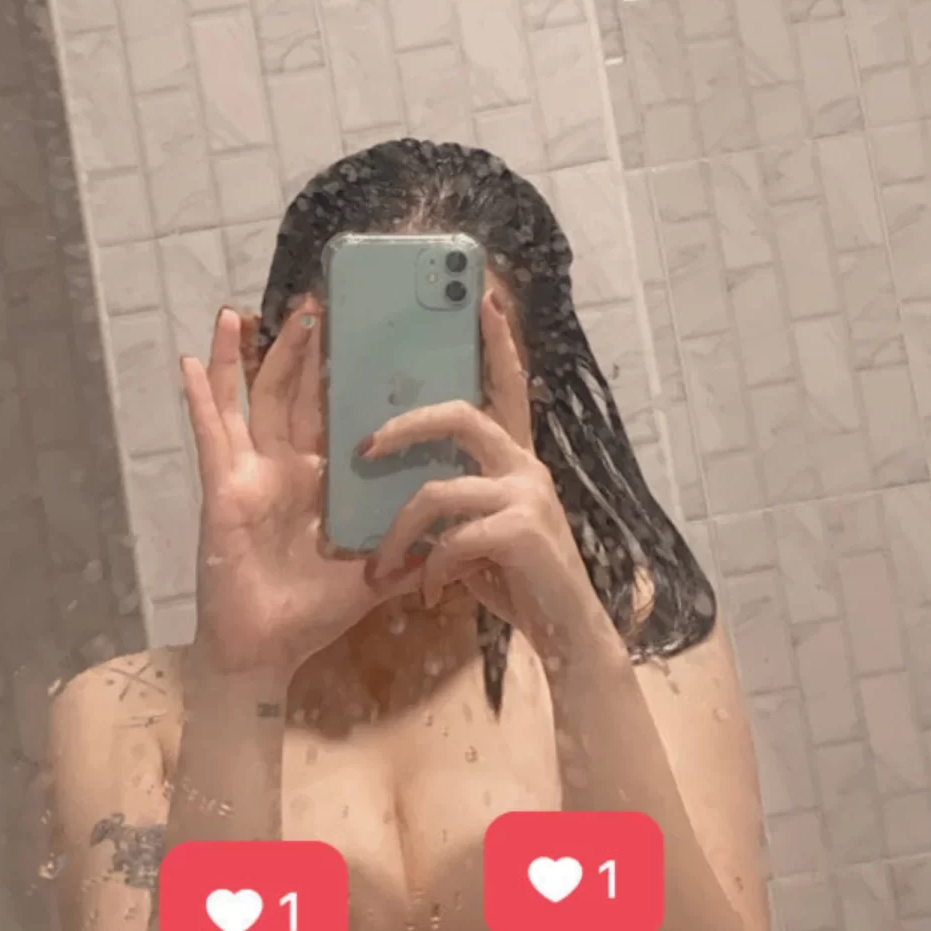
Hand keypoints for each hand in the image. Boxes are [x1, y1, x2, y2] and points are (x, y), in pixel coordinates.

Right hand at [180, 302, 374, 682]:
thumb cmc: (310, 614)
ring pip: (249, 400)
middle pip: (290, 393)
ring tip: (248, 309)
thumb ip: (407, 555)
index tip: (355, 331)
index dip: (338, 374)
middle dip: (302, 348)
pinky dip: (199, 397)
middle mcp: (280, 468)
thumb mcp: (371, 576)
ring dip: (247, 355)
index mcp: (315, 481)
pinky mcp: (223, 487)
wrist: (265, 653)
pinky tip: (189, 360)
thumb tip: (453, 540)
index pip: (328, 414)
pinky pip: (210, 434)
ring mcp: (248, 474)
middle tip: (317, 299)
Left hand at [362, 293, 605, 660]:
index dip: (496, 342)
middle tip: (362, 448)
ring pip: (436, 491)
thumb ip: (457, 504)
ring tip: (380, 571)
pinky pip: (450, 538)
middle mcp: (525, 466)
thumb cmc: (520, 581)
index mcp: (516, 459)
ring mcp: (525, 495)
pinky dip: (430, 570)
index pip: (507, 387)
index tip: (482, 297)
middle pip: (458, 416)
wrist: (568, 632)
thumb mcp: (484, 531)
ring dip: (397, 536)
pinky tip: (430, 595)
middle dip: (403, 427)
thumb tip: (403, 495)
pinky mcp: (520, 531)